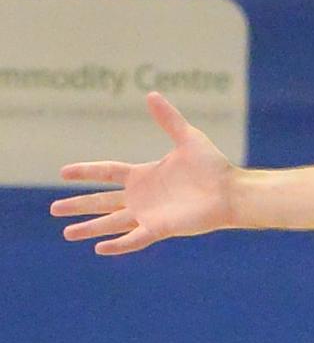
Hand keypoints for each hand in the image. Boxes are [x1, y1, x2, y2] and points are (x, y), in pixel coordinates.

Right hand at [48, 92, 236, 254]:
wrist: (231, 191)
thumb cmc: (213, 166)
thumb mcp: (188, 138)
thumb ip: (168, 119)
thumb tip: (151, 93)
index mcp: (144, 174)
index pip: (107, 173)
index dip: (86, 172)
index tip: (63, 172)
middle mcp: (142, 196)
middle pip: (103, 201)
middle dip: (78, 205)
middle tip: (54, 210)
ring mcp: (150, 214)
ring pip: (112, 223)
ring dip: (90, 228)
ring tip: (67, 233)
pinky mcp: (161, 228)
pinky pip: (135, 238)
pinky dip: (118, 244)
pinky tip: (99, 249)